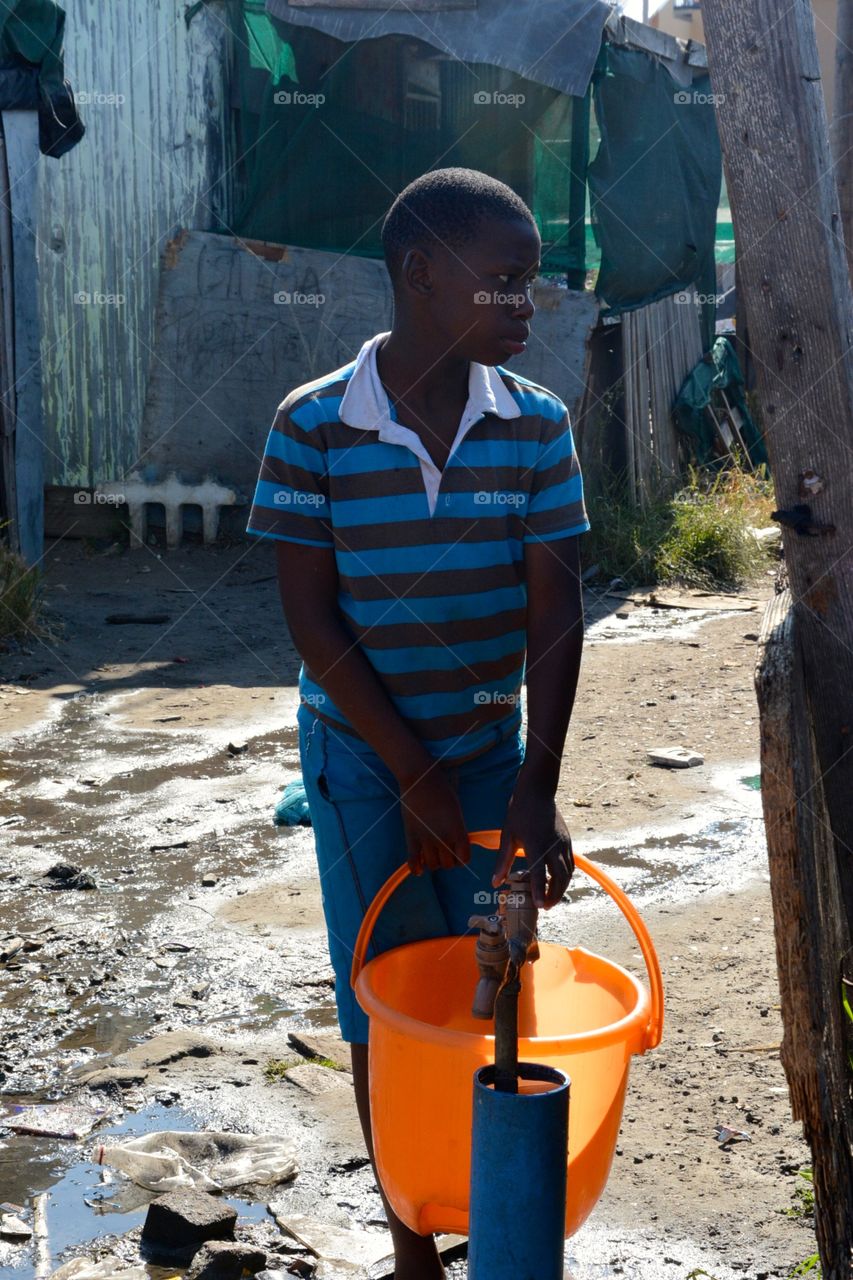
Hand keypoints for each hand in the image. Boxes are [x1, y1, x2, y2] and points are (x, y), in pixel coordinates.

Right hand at [399, 767, 469, 873]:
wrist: (420, 779)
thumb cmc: (441, 789)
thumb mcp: (456, 809)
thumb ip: (457, 828)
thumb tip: (456, 842)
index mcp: (458, 831)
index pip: (464, 859)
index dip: (462, 858)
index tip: (458, 852)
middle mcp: (444, 838)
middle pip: (448, 865)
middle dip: (447, 861)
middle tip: (444, 852)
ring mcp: (426, 839)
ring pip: (432, 866)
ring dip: (433, 862)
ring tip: (431, 854)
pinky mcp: (411, 837)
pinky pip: (413, 861)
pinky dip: (415, 868)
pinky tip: (417, 869)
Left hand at [492, 774, 573, 908]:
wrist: (537, 792)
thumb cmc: (519, 813)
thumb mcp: (507, 836)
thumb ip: (502, 861)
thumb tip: (495, 883)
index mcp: (536, 844)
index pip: (540, 873)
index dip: (540, 890)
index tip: (539, 905)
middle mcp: (553, 846)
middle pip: (560, 877)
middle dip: (554, 895)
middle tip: (544, 907)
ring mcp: (563, 843)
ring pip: (568, 872)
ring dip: (561, 888)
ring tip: (550, 899)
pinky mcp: (568, 841)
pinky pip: (570, 864)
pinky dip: (566, 877)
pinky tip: (557, 882)